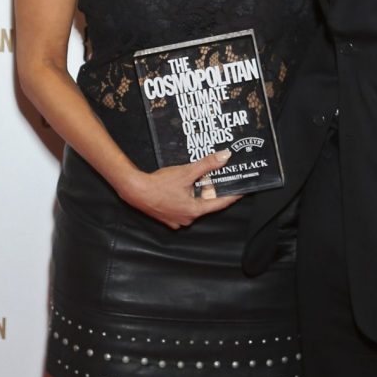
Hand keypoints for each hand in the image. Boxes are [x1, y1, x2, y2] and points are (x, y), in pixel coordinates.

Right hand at [124, 149, 240, 228]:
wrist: (135, 190)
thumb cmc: (159, 184)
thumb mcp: (186, 172)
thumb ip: (207, 165)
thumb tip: (225, 157)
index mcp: (195, 210)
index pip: (220, 204)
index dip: (232, 196)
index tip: (242, 192)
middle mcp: (187, 219)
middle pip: (206, 203)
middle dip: (209, 190)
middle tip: (213, 178)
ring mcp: (176, 220)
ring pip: (193, 205)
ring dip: (196, 194)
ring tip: (194, 180)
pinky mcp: (167, 217)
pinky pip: (182, 207)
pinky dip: (185, 197)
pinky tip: (180, 187)